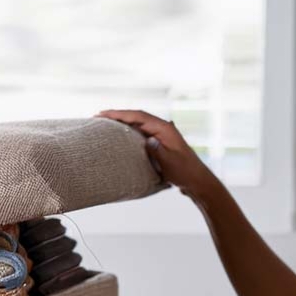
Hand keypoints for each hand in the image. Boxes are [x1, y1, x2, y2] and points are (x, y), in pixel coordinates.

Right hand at [94, 109, 220, 197]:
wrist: (197, 181)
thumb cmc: (185, 172)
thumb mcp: (169, 162)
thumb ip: (157, 149)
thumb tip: (147, 139)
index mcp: (165, 128)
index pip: (139, 116)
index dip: (120, 114)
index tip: (103, 114)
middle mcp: (164, 128)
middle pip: (137, 117)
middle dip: (118, 115)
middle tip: (99, 116)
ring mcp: (163, 135)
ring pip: (139, 123)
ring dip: (123, 122)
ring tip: (106, 123)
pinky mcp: (161, 143)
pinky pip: (143, 132)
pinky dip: (130, 131)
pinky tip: (122, 134)